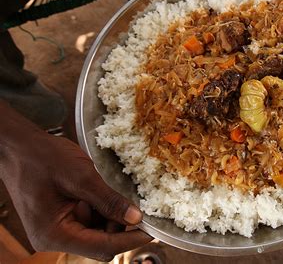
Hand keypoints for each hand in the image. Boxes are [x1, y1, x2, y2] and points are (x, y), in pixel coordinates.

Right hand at [0, 103, 151, 260]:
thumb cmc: (41, 158)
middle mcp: (55, 238)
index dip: (130, 240)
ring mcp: (57, 230)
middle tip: (139, 207)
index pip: (102, 247)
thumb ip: (108, 200)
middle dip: (120, 227)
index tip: (152, 230)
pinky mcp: (62, 220)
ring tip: (111, 192)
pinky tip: (102, 193)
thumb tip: (135, 218)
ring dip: (111, 217)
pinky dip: (102, 210)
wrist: (18, 147)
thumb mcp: (80, 176)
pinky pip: (89, 221)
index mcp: (55, 234)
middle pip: (101, 244)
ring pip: (97, 233)